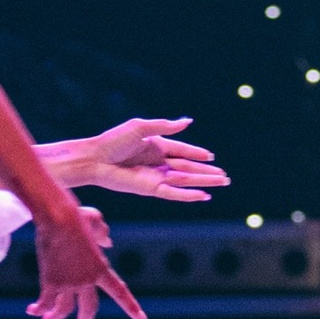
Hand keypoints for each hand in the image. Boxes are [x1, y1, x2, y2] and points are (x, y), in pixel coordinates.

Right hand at [29, 202, 145, 318]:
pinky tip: (32, 310)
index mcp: (101, 268)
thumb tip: (108, 242)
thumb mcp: (97, 222)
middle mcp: (87, 280)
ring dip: (55, 318)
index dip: (131, 307)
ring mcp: (69, 283)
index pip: (120, 292)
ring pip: (64, 310)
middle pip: (89, 309)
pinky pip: (45, 303)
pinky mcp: (51, 282)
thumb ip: (103, 235)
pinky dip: (38, 309)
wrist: (58, 218)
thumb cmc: (76, 216)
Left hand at [74, 116, 227, 202]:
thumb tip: (188, 122)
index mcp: (156, 146)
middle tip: (224, 176)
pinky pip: (174, 193)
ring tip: (222, 183)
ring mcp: (155, 177)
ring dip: (204, 182)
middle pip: (188, 168)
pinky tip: (203, 196)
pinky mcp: (150, 189)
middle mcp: (158, 163)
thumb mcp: (141, 127)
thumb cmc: (113, 141)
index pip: (181, 151)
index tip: (211, 157)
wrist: (94, 158)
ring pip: (186, 181)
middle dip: (206, 172)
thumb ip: (165, 126)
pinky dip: (189, 195)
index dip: (196, 154)